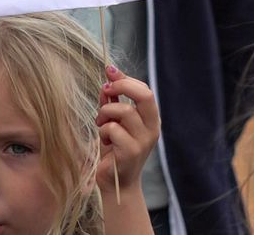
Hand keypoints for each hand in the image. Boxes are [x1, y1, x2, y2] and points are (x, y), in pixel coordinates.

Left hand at [95, 65, 159, 193]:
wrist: (116, 183)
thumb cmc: (114, 149)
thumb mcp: (114, 121)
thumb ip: (113, 101)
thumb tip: (108, 78)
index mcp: (151, 119)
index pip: (144, 89)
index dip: (126, 78)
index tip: (109, 71)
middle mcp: (152, 128)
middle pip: (144, 95)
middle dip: (122, 86)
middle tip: (106, 89)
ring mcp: (144, 140)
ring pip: (124, 111)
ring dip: (105, 113)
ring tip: (101, 124)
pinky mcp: (132, 152)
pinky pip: (113, 129)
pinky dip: (103, 131)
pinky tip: (104, 141)